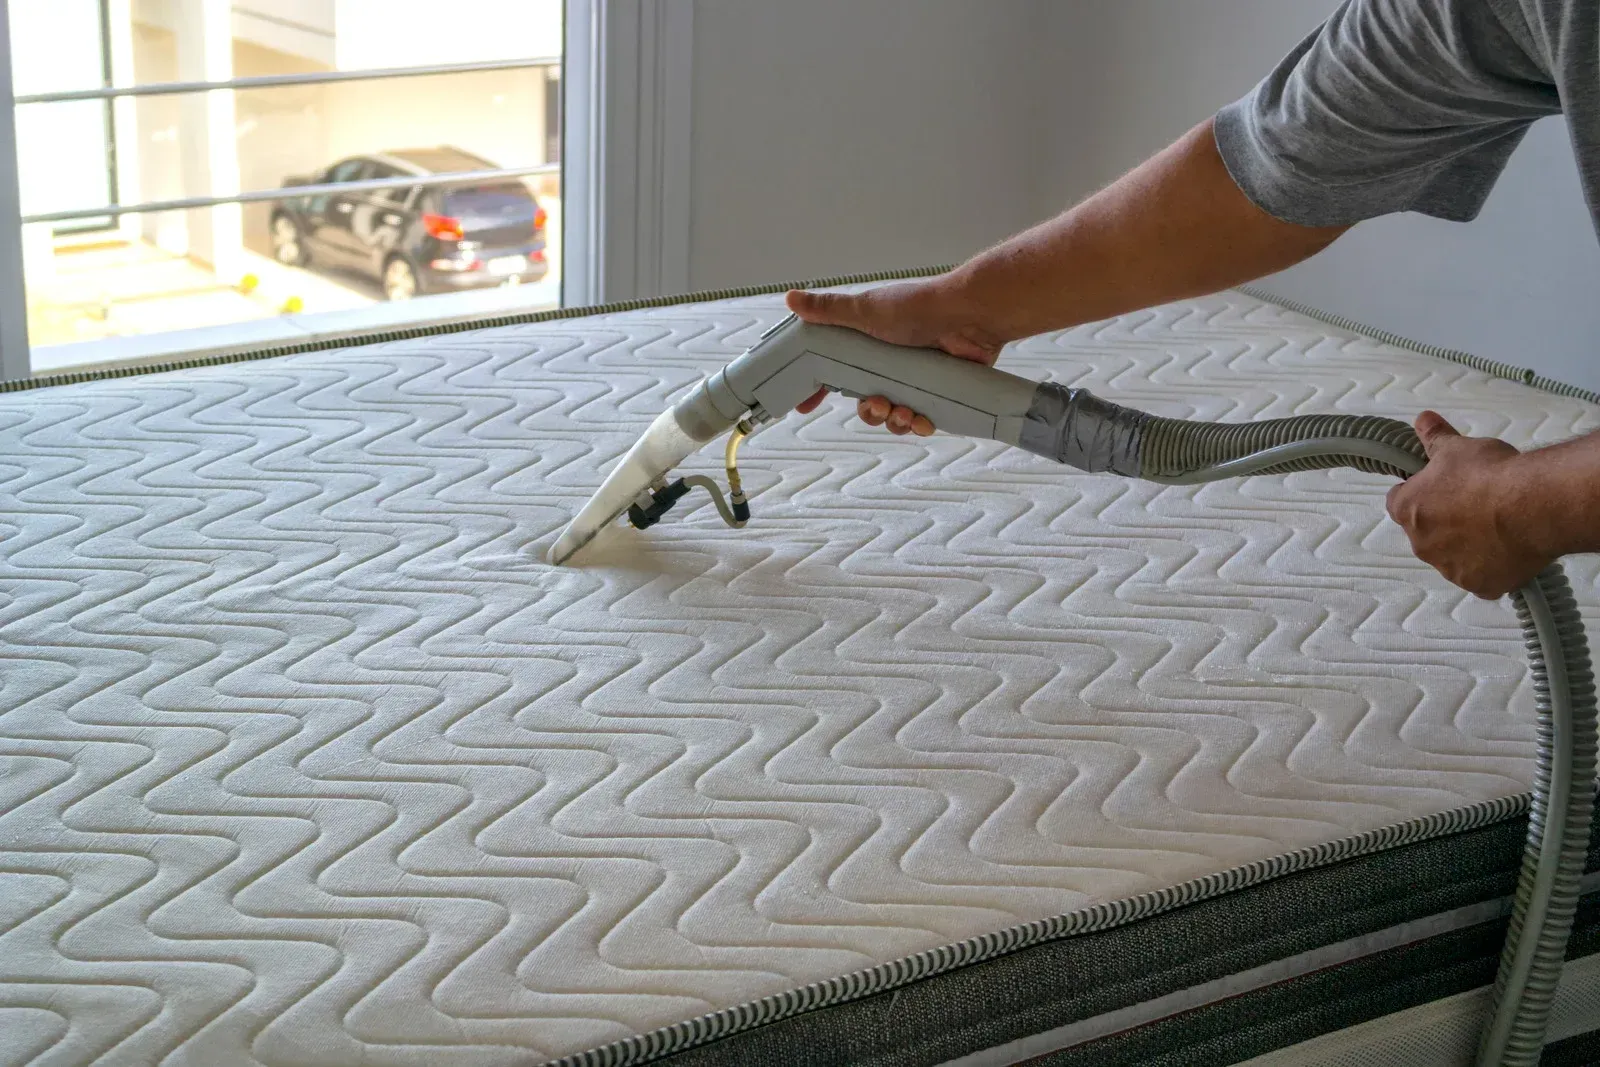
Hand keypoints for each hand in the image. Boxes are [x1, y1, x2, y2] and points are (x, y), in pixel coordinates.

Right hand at [784, 279, 1004, 435]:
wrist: (968, 314)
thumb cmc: (918, 307)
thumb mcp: (866, 309)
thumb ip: (828, 310)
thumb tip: (790, 298)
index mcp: (867, 345)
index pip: (835, 372)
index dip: (819, 391)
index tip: (805, 407)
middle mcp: (889, 363)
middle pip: (866, 401)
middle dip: (868, 411)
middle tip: (877, 404)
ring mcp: (914, 378)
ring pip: (894, 414)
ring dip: (894, 421)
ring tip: (904, 413)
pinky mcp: (939, 390)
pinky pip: (923, 418)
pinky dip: (920, 424)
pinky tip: (923, 422)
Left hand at [1385, 411, 1549, 598]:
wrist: (1532, 506)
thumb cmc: (1490, 474)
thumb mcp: (1458, 448)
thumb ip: (1435, 437)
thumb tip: (1422, 420)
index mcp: (1408, 510)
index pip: (1398, 502)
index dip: (1417, 492)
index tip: (1437, 487)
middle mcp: (1422, 544)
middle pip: (1426, 532)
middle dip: (1444, 520)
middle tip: (1476, 504)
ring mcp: (1451, 569)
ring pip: (1452, 557)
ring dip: (1467, 545)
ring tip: (1498, 524)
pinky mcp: (1480, 585)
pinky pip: (1480, 578)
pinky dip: (1491, 567)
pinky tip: (1509, 549)